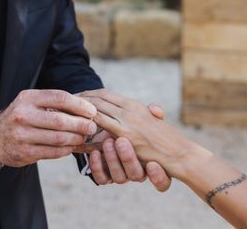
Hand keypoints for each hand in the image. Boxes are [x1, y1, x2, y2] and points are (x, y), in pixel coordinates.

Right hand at [0, 89, 96, 167]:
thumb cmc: (22, 117)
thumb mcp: (32, 103)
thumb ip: (54, 104)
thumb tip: (87, 109)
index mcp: (28, 98)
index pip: (60, 98)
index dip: (79, 105)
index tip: (92, 110)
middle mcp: (23, 115)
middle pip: (60, 120)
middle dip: (81, 124)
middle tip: (92, 127)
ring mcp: (22, 135)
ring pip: (58, 138)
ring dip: (76, 138)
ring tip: (84, 137)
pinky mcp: (23, 153)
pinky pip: (52, 152)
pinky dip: (66, 149)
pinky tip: (72, 146)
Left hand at [77, 99, 171, 190]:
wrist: (112, 135)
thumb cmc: (138, 128)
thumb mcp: (148, 122)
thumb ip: (154, 116)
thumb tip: (155, 109)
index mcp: (152, 163)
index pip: (161, 179)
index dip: (158, 177)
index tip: (152, 165)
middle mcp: (137, 171)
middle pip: (136, 175)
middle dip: (128, 159)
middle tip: (121, 141)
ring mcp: (121, 174)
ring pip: (119, 177)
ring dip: (112, 159)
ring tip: (107, 141)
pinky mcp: (105, 176)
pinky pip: (102, 178)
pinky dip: (97, 166)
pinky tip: (95, 152)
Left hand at [80, 89, 210, 179]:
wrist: (180, 152)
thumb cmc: (168, 140)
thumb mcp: (155, 122)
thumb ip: (149, 113)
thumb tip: (151, 108)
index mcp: (135, 105)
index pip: (107, 94)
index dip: (91, 93)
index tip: (78, 94)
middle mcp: (130, 109)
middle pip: (99, 97)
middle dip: (82, 97)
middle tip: (66, 98)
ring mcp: (127, 121)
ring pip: (98, 106)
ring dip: (82, 105)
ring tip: (68, 107)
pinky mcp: (126, 135)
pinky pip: (102, 123)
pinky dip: (89, 119)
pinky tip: (79, 120)